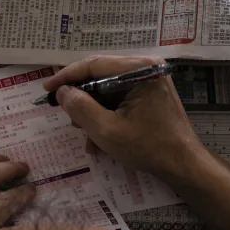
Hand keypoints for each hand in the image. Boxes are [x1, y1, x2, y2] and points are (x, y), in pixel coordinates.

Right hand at [43, 55, 204, 177]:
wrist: (183, 165)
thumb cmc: (148, 147)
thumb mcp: (106, 130)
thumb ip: (80, 107)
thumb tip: (62, 92)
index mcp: (139, 70)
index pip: (94, 65)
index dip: (67, 76)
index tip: (47, 89)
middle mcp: (146, 68)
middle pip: (101, 76)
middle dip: (82, 99)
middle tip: (68, 117)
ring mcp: (150, 81)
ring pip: (108, 90)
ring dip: (93, 112)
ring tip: (86, 135)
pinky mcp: (150, 95)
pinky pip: (120, 100)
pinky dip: (107, 116)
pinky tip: (100, 140)